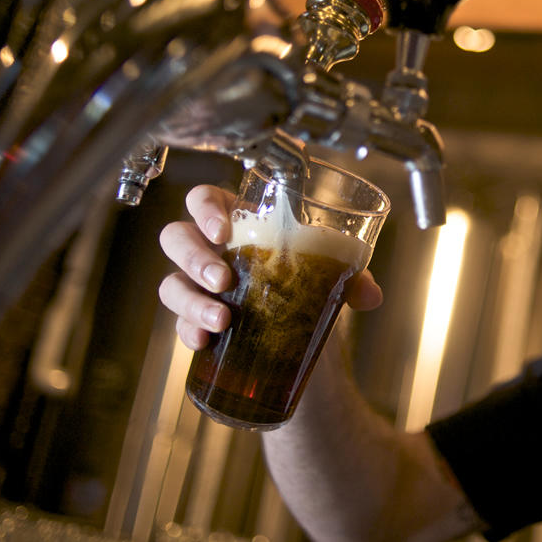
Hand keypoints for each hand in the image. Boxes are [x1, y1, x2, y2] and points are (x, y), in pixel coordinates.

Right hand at [158, 183, 383, 349]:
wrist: (304, 334)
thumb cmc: (309, 282)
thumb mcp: (332, 274)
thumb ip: (354, 277)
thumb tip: (370, 294)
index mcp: (239, 220)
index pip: (203, 198)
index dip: (204, 208)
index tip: (223, 230)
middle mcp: (211, 249)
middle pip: (177, 237)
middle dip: (194, 257)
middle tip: (223, 280)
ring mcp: (199, 286)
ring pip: (171, 283)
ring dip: (191, 301)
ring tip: (222, 320)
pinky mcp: (197, 320)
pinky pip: (179, 323)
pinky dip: (188, 332)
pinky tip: (204, 342)